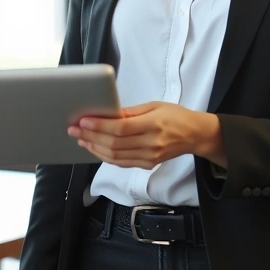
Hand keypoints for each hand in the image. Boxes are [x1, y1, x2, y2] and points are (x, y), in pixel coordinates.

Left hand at [69, 102, 224, 169]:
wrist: (194, 134)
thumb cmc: (175, 116)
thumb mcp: (153, 105)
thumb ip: (130, 112)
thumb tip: (107, 113)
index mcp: (153, 125)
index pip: (121, 129)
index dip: (99, 126)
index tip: (83, 121)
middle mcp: (151, 144)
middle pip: (115, 144)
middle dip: (91, 137)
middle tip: (75, 130)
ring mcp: (149, 157)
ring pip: (116, 157)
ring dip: (95, 149)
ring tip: (81, 139)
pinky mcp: (148, 164)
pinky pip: (122, 163)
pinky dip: (105, 157)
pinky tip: (95, 148)